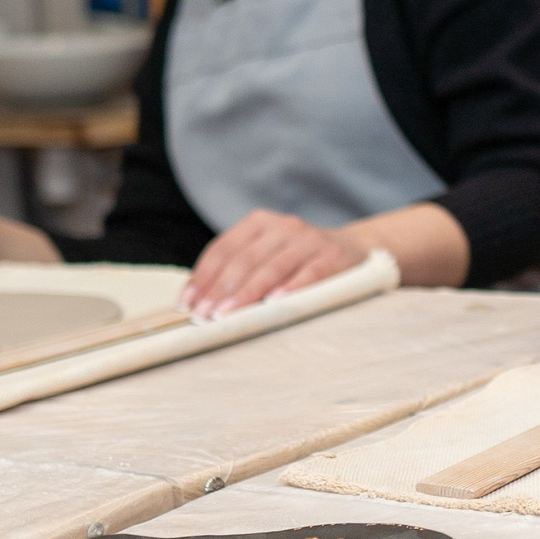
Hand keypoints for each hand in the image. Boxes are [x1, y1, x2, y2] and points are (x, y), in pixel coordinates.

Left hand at [182, 209, 366, 318]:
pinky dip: (291, 288)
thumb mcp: (268, 253)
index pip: (223, 248)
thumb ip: (239, 268)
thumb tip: (198, 301)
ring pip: (272, 267)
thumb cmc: (298, 258)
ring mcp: (309, 240)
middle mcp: (284, 226)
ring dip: (247, 293)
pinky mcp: (332, 255)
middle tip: (203, 316)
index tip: (186, 303)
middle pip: (244, 259)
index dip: (202, 276)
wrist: (353, 248)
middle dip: (219, 290)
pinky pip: (309, 272)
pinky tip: (273, 303)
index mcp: (260, 222)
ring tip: (228, 315)